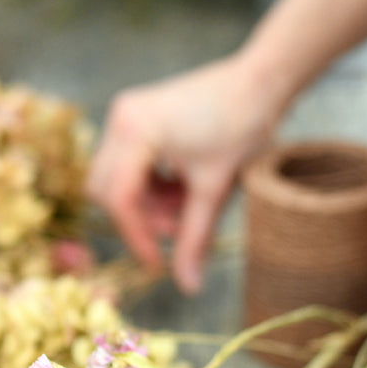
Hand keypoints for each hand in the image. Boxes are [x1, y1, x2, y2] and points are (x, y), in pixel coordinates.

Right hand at [85, 57, 284, 293]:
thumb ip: (195, 238)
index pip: (119, 197)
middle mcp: (121, 118)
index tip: (158, 262)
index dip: (136, 235)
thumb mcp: (216, 188)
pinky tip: (182, 186)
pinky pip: (127, 163)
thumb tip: (187, 286)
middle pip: (105, 188)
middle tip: (177, 227)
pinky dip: (150, 184)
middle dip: (138, 217)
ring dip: (146, 202)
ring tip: (186, 205)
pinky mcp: (136, 116)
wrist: (261, 81)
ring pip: (115, 178)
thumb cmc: (243, 125)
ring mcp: (126, 114)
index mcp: (136, 131)